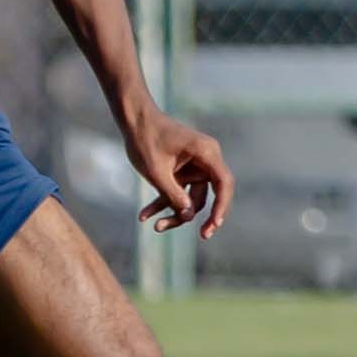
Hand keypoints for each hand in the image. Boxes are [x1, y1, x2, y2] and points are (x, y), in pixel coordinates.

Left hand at [125, 108, 232, 237]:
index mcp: (207, 153)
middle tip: (201, 236)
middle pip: (207, 195)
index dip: (222, 207)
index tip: (214, 225)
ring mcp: (194, 165)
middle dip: (195, 215)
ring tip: (153, 226)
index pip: (224, 184)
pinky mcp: (182, 169)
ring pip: (190, 197)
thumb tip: (190, 216)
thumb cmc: (144, 139)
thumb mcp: (156, 172)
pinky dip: (163, 202)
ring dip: (173, 212)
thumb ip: (174, 195)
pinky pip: (178, 191)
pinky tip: (145, 215)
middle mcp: (206, 159)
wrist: (133, 119)